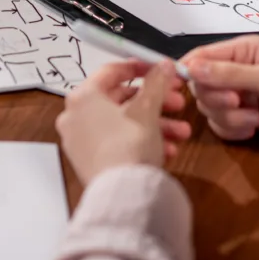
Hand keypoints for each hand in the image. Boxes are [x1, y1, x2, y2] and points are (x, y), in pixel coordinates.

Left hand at [56, 61, 189, 183]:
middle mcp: (75, 116)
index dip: (140, 67)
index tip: (161, 69)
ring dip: (155, 125)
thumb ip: (157, 82)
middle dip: (155, 102)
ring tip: (183, 133)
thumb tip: (164, 64)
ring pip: (123, 124)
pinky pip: (117, 143)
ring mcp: (80, 140)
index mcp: (83, 97)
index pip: (111, 71)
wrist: (123, 194)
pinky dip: (141, 142)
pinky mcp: (89, 161)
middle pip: (120, 99)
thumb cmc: (131, 143)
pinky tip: (168, 151)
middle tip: (180, 103)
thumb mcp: (148, 109)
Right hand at [181, 36, 258, 152]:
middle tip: (237, 102)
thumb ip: (228, 74)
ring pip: (208, 107)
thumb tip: (189, 69)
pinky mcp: (239, 117)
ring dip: (229, 117)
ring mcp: (236, 94)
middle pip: (200, 85)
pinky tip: (253, 129)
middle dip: (216, 99)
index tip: (183, 86)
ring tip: (257, 119)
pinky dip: (232, 129)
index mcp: (241, 50)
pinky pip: (218, 124)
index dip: (189, 70)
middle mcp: (234, 69)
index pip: (200, 56)